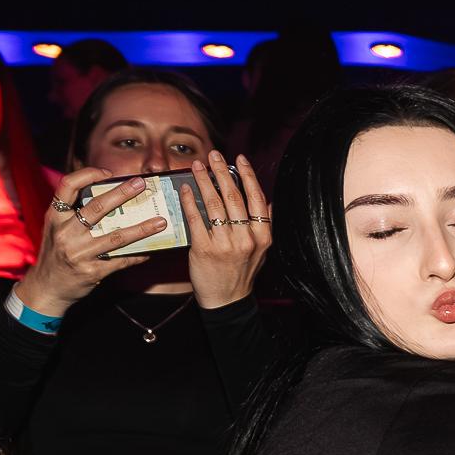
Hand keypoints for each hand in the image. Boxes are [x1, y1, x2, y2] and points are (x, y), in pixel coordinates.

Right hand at [15, 169, 166, 315]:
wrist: (46, 287)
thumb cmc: (56, 252)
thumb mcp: (56, 227)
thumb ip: (74, 212)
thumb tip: (110, 196)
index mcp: (55, 216)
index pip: (67, 186)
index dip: (88, 175)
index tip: (108, 173)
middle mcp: (65, 232)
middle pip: (97, 207)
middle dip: (122, 193)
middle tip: (142, 184)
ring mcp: (78, 252)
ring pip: (115, 236)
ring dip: (141, 228)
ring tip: (160, 222)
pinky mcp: (91, 271)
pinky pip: (121, 260)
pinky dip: (138, 254)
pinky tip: (152, 250)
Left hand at [184, 151, 272, 309]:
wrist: (226, 300)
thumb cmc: (242, 272)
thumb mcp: (261, 250)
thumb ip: (264, 225)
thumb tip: (268, 202)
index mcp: (263, 236)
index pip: (256, 199)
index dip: (247, 175)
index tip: (238, 158)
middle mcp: (246, 238)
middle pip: (234, 197)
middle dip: (222, 171)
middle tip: (213, 155)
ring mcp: (226, 244)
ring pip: (214, 205)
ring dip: (204, 181)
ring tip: (197, 166)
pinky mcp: (205, 249)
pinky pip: (196, 219)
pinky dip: (190, 201)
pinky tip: (186, 189)